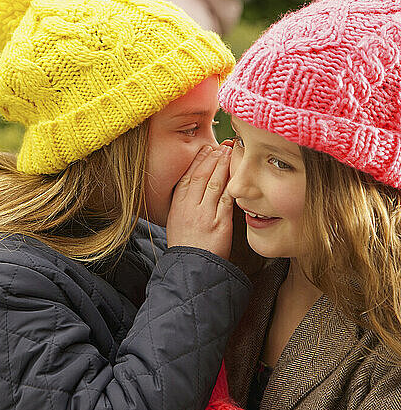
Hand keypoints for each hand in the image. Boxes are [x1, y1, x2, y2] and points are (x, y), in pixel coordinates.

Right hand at [166, 144, 233, 258]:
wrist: (191, 267)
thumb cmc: (186, 246)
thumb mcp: (176, 221)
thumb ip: (184, 203)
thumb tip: (194, 186)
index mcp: (177, 206)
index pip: (188, 177)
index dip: (198, 161)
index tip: (206, 149)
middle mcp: (189, 208)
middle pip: (200, 176)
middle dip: (211, 158)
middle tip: (221, 147)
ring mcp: (204, 215)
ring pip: (214, 184)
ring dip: (223, 166)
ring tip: (229, 154)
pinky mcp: (219, 223)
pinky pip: (226, 199)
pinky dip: (231, 185)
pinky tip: (237, 176)